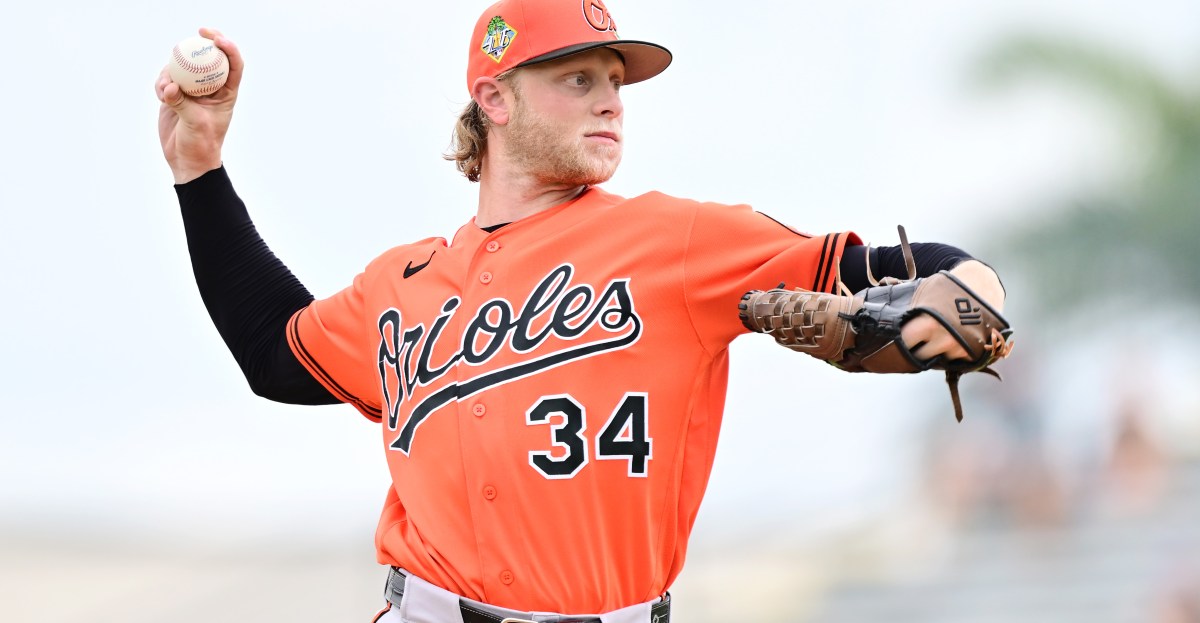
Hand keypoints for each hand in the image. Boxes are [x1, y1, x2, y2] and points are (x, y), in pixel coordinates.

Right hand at [156, 28, 243, 183]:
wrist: (186, 160)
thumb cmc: (201, 144)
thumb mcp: (196, 123)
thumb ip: (182, 103)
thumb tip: (170, 87)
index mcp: (226, 93)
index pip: (233, 65)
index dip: (229, 48)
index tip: (218, 39)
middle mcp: (210, 88)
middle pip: (210, 58)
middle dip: (205, 41)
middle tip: (198, 32)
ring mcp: (191, 90)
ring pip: (183, 67)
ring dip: (173, 71)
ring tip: (167, 89)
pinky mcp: (174, 95)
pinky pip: (166, 80)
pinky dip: (162, 84)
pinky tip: (161, 95)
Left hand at [901, 260, 1004, 362]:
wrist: (983, 286)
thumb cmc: (950, 287)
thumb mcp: (926, 293)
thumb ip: (910, 311)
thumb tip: (890, 321)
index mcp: (928, 324)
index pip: (904, 344)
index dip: (899, 341)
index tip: (898, 338)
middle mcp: (945, 339)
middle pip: (919, 357)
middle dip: (916, 349)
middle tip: (917, 338)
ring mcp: (960, 348)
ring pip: (937, 359)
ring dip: (935, 351)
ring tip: (938, 334)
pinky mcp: (972, 353)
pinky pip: (953, 359)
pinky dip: (950, 352)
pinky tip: (952, 337)